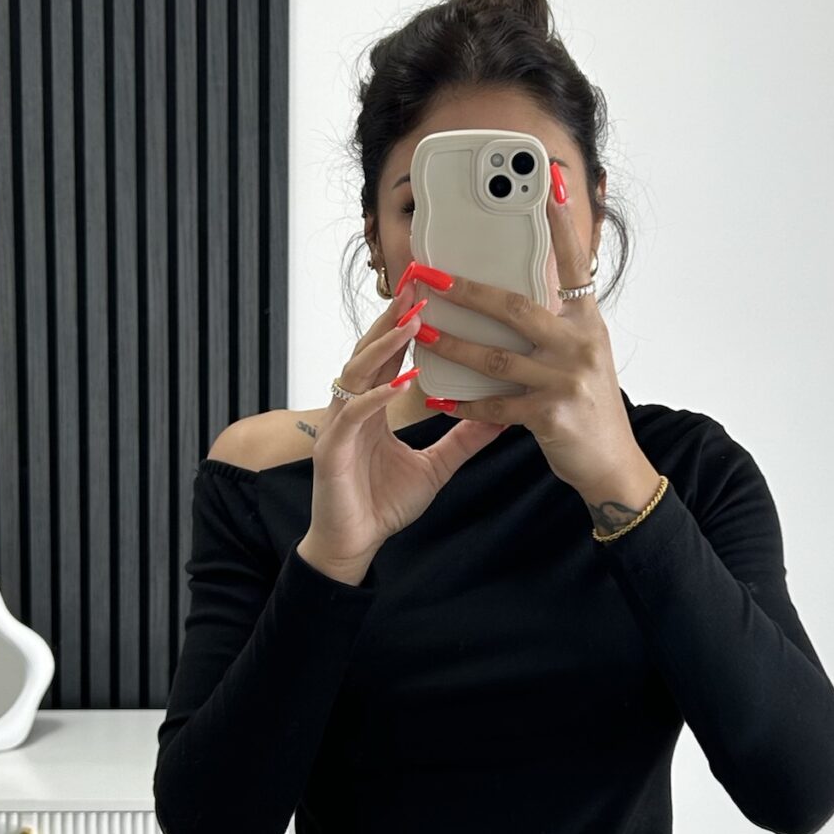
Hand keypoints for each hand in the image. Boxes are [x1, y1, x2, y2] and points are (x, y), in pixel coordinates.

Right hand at [298, 283, 510, 580]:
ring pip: (356, 374)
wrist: (355, 545)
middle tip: (417, 287)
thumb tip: (501, 416)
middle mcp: (353, 408)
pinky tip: (395, 383)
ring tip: (411, 322)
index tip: (429, 297)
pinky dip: (373, 397)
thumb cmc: (384, 503)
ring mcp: (339, 426)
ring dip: (384, 347)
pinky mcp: (331, 450)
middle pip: (369, 352)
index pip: (388, 356)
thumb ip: (463, 439)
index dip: (405, 326)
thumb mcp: (436, 466)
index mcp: (373, 407)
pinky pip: (352, 415)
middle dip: (392, 319)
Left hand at [414, 160, 664, 517]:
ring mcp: (567, 380)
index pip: (574, 263)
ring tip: (419, 331)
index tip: (545, 184)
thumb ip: (559, 321)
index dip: (560, 224)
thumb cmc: (589, 405)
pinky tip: (439, 395)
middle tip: (428, 275)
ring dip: (452, 343)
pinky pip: (496, 405)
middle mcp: (581, 345)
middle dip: (467, 289)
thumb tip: (526, 286)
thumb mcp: (585, 354)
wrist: (612, 464)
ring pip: (497, 356)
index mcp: (588, 323)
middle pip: (517, 306)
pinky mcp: (551, 416)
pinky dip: (465, 401)